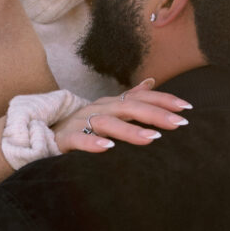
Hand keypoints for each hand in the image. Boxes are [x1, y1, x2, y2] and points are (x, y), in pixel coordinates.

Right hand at [53, 78, 191, 154]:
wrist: (42, 133)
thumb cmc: (81, 125)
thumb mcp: (106, 110)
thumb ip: (129, 98)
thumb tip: (151, 82)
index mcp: (110, 103)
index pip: (140, 97)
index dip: (163, 100)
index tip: (187, 107)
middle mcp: (97, 108)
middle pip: (128, 107)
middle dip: (155, 114)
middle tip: (178, 124)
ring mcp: (80, 121)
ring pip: (107, 123)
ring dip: (130, 130)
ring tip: (152, 139)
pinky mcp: (64, 138)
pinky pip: (78, 139)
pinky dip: (92, 143)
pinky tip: (107, 148)